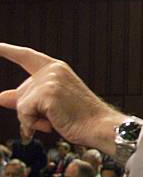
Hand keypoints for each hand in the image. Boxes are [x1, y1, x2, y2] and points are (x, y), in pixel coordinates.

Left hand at [0, 44, 125, 155]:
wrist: (100, 126)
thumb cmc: (81, 118)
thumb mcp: (51, 106)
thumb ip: (26, 99)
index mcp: (57, 69)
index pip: (26, 56)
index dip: (8, 50)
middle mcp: (53, 70)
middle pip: (21, 91)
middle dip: (29, 111)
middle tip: (52, 120)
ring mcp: (50, 80)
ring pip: (21, 104)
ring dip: (32, 120)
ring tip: (55, 122)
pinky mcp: (47, 93)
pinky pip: (24, 112)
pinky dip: (32, 124)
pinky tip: (52, 125)